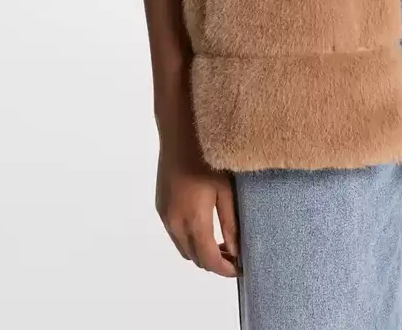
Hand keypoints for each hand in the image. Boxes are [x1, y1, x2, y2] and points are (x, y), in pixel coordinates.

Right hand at [155, 126, 242, 277]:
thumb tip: (237, 250)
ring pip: (182, 247)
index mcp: (193, 219)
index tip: (241, 268)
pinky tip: (204, 224)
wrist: (179, 132)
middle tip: (234, 254)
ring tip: (221, 241)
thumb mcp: (226, 189)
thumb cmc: (208, 156)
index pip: (208, 259)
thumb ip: (231, 223)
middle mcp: (174, 222)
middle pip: (194, 257)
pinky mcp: (160, 206)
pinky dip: (189, 238)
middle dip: (213, 261)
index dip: (225, 269)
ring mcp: (164, 215)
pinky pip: (174, 233)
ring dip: (200, 250)